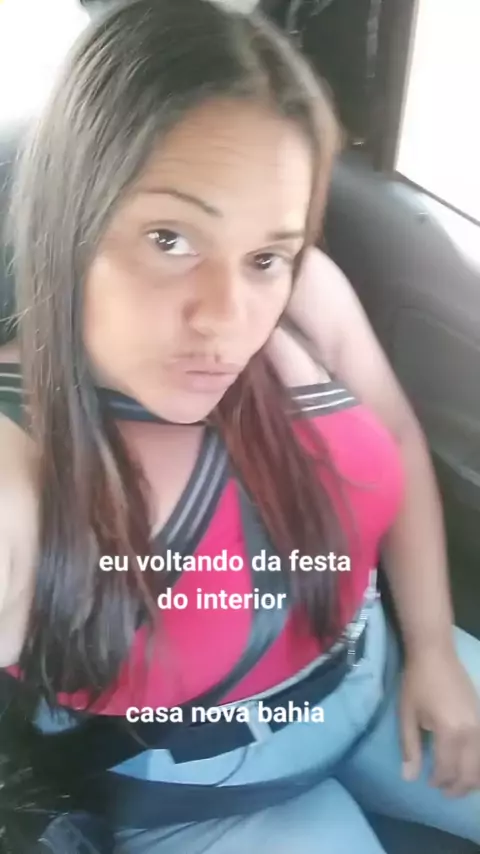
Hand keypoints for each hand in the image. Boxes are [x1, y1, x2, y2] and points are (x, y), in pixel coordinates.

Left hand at [400, 646, 479, 796]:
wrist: (435, 653)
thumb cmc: (417, 682)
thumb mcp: (407, 715)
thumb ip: (410, 748)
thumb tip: (409, 778)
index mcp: (450, 733)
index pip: (448, 770)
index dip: (438, 781)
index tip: (428, 783)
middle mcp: (471, 733)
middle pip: (470, 773)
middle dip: (457, 787)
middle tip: (444, 791)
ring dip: (471, 779)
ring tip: (457, 783)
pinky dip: (478, 765)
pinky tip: (468, 766)